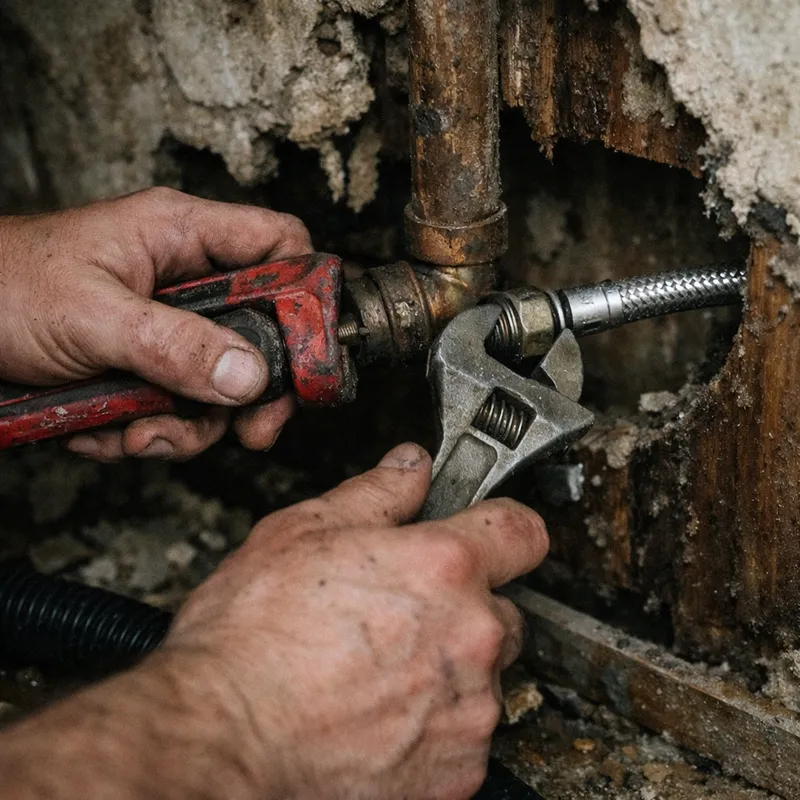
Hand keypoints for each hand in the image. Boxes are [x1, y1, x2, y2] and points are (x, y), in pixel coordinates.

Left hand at [0, 187, 311, 460]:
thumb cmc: (1, 287)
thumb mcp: (92, 316)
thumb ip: (174, 346)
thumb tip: (250, 377)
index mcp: (180, 236)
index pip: (278, 245)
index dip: (307, 292)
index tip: (309, 353)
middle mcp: (185, 283)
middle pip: (262, 333)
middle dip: (251, 391)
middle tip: (251, 430)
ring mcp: (167, 330)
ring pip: (219, 385)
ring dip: (186, 426)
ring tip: (133, 434)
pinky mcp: (146, 369)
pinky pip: (177, 411)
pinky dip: (146, 435)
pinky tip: (104, 431)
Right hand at [165, 442, 548, 798]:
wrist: (221, 739)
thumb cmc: (252, 639)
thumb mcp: (304, 531)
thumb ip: (377, 493)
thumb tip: (410, 467)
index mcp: (442, 567)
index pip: (522, 531)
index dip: (505, 528)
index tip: (492, 537)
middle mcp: (470, 636)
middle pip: (501, 609)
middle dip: (463, 607)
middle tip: (402, 615)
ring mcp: (469, 710)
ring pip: (482, 674)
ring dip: (447, 670)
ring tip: (377, 671)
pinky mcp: (457, 771)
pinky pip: (465, 736)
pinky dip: (434, 727)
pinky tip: (378, 716)